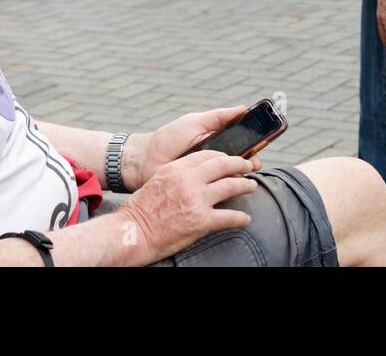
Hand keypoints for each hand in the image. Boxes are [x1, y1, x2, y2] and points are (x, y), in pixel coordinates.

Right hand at [117, 151, 258, 262]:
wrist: (133, 231)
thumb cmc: (141, 209)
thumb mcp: (157, 180)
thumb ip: (177, 174)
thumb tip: (193, 174)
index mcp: (177, 168)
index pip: (207, 154)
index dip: (223, 155)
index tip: (230, 159)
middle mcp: (189, 180)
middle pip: (224, 165)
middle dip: (240, 164)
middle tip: (248, 166)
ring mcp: (197, 200)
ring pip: (231, 186)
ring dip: (245, 185)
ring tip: (251, 186)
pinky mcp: (201, 221)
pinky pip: (229, 217)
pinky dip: (240, 218)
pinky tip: (245, 219)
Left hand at [125, 107, 260, 188]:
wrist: (145, 159)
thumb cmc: (169, 138)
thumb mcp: (195, 122)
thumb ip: (218, 117)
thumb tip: (243, 108)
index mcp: (215, 142)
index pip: (240, 143)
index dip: (253, 144)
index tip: (264, 141)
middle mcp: (214, 159)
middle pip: (240, 161)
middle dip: (251, 161)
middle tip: (255, 162)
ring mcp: (208, 175)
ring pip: (232, 177)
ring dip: (242, 174)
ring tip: (246, 172)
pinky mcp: (201, 190)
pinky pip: (218, 191)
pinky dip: (228, 188)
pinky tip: (233, 185)